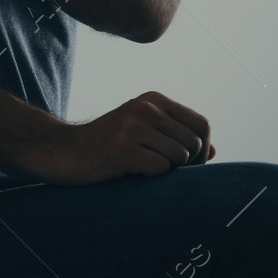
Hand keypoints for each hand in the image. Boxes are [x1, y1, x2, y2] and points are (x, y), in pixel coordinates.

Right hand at [14, 90, 214, 186]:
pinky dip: (152, 177)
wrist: (64, 152)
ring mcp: (133, 127)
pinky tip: (132, 171)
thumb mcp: (143, 131)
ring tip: (144, 167)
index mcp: (153, 99)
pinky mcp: (123, 149)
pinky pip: (161, 170)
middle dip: (189, 163)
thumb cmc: (107, 145)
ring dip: (168, 170)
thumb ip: (175, 136)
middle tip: (167, 170)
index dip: (204, 148)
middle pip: (195, 142)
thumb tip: (213, 151)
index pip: (201, 124)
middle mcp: (145, 108)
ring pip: (180, 157)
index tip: (191, 163)